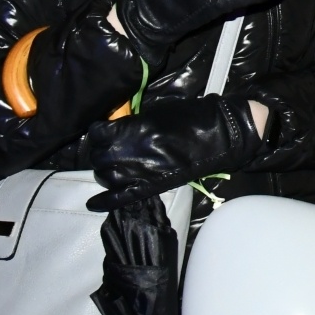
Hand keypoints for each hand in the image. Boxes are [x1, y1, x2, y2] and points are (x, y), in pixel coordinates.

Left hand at [87, 93, 269, 210]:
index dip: (99, 132)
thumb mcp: (160, 111)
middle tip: (111, 148)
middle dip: (101, 152)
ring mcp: (140, 171)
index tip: (104, 131)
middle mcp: (131, 152)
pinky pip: (120, 198)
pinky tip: (92, 203)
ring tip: (113, 167)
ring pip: (105, 176)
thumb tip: (119, 128)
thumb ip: (136, 122)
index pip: (98, 133)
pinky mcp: (152, 186)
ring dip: (105, 171)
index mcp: (135, 128)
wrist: (222, 134)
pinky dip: (104, 202)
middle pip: (99, 156)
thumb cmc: (194, 117)